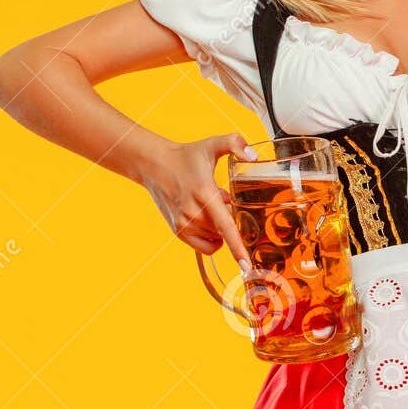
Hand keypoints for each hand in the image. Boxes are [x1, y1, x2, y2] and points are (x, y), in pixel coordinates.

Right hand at [140, 133, 256, 265]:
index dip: (238, 247)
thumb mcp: (212, 144)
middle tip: (221, 197)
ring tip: (210, 205)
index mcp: (204, 193)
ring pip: (216, 240)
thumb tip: (253, 156)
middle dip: (231, 218)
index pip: (225, 226)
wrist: (154, 164)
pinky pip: (205, 246)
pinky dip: (212, 237)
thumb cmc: (186, 156)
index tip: (246, 265)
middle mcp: (192, 212)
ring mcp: (183, 224)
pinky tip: (207, 219)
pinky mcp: (178, 231)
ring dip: (220, 228)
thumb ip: (235, 143)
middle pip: (225, 231)